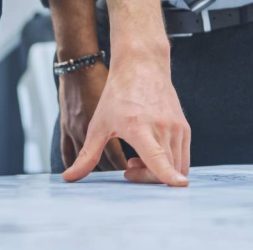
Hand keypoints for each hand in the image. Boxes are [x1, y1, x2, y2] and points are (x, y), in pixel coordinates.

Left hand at [62, 43, 190, 185]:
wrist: (142, 66)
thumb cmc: (118, 94)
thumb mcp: (98, 124)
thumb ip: (87, 155)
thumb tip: (68, 177)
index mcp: (139, 127)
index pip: (158, 157)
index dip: (168, 175)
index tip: (179, 187)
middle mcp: (162, 127)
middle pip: (165, 169)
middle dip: (147, 179)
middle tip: (128, 168)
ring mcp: (177, 127)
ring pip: (177, 165)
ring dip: (158, 172)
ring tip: (137, 159)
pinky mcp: (184, 127)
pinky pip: (182, 156)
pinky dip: (169, 164)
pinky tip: (150, 152)